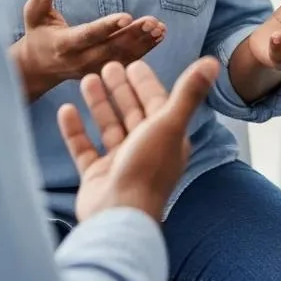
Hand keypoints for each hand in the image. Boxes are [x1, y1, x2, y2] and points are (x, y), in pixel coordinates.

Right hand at [11, 0, 165, 100]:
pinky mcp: (103, 71)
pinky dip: (145, 50)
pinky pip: (126, 62)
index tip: (127, 16)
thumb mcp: (34, 14)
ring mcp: (93, 69)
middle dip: (133, 34)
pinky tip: (159, 36)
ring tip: (160, 28)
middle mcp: (80, 60)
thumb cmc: (38, 34)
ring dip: (143, 42)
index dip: (107, 26)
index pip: (88, 35)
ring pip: (122, 57)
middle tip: (153, 21)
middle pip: (111, 47)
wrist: (38, 68)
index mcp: (64, 44)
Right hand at [60, 56, 219, 222]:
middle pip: (131, 112)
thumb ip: (189, 93)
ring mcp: (120, 164)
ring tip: (86, 80)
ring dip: (99, 104)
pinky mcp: (97, 177)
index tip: (134, 63)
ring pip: (108, 127)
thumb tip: (214, 62)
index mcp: (167, 137)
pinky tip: (65, 110)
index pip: (156, 102)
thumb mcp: (169, 124)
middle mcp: (145, 149)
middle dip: (120, 89)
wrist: (119, 217)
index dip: (145, 83)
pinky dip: (75, 130)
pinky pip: (84, 148)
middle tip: (107, 66)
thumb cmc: (147, 170)